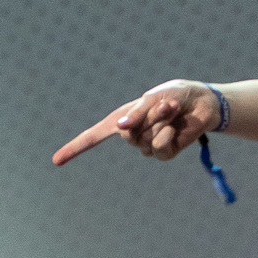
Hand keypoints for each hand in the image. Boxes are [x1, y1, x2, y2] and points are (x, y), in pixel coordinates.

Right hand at [53, 80, 219, 165]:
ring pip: (145, 140)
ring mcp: (147, 145)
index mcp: (122, 119)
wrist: (202, 103)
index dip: (75, 148)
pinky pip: (159, 148)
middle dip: (148, 117)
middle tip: (165, 105)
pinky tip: (175, 128)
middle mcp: (131, 134)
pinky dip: (167, 135)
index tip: (56, 161)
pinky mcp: (164, 153)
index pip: (93, 136)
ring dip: (160, 122)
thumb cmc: (175, 96)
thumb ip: (137, 113)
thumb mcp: (153, 99)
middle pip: (127, 134)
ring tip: (171, 111)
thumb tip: (120, 128)